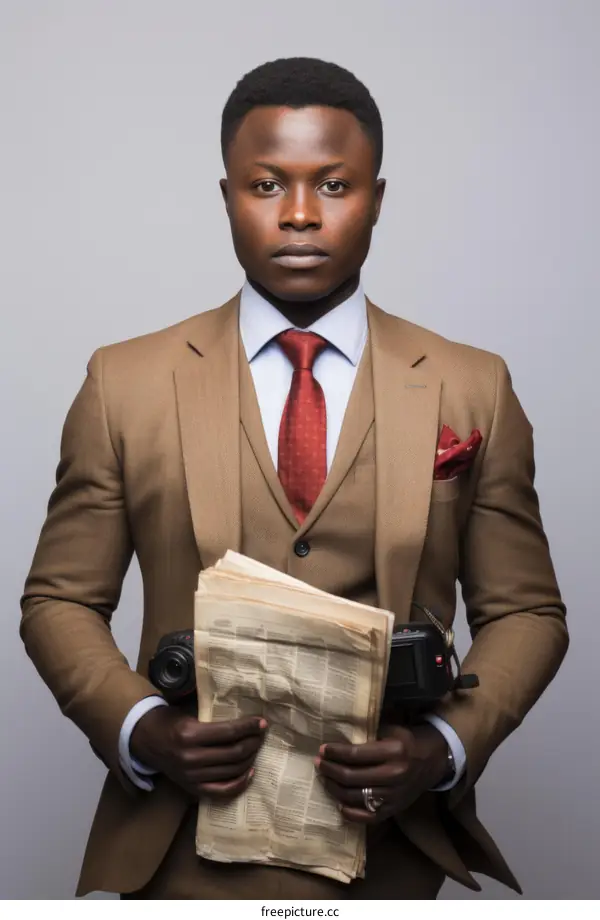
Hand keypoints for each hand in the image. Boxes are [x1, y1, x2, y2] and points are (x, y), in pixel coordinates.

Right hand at [130, 706, 267, 799]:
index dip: (250, 727)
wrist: (146, 740)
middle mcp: (191, 759)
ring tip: (256, 747)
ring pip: (232, 771)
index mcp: (190, 735)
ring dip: (250, 759)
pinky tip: (250, 772)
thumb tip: (245, 720)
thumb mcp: (189, 714)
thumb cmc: (170, 721)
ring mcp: (192, 777)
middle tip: (261, 734)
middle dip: (253, 742)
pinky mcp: (192, 789)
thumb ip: (213, 720)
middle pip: (234, 753)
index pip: (229, 733)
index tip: (263, 722)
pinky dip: (240, 783)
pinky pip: (222, 791)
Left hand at [315, 723, 449, 822]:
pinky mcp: (394, 809)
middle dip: (330, 770)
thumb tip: (339, 735)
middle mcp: (394, 775)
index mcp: (393, 752)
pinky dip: (350, 812)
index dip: (335, 753)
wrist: (434, 760)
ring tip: (324, 779)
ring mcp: (394, 796)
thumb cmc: (408, 740)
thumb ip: (369, 733)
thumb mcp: (392, 729)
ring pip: (355, 797)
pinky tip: (339, 803)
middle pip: (352, 777)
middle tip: (319, 763)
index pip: (356, 755)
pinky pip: (367, 817)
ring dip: (334, 788)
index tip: (322, 749)